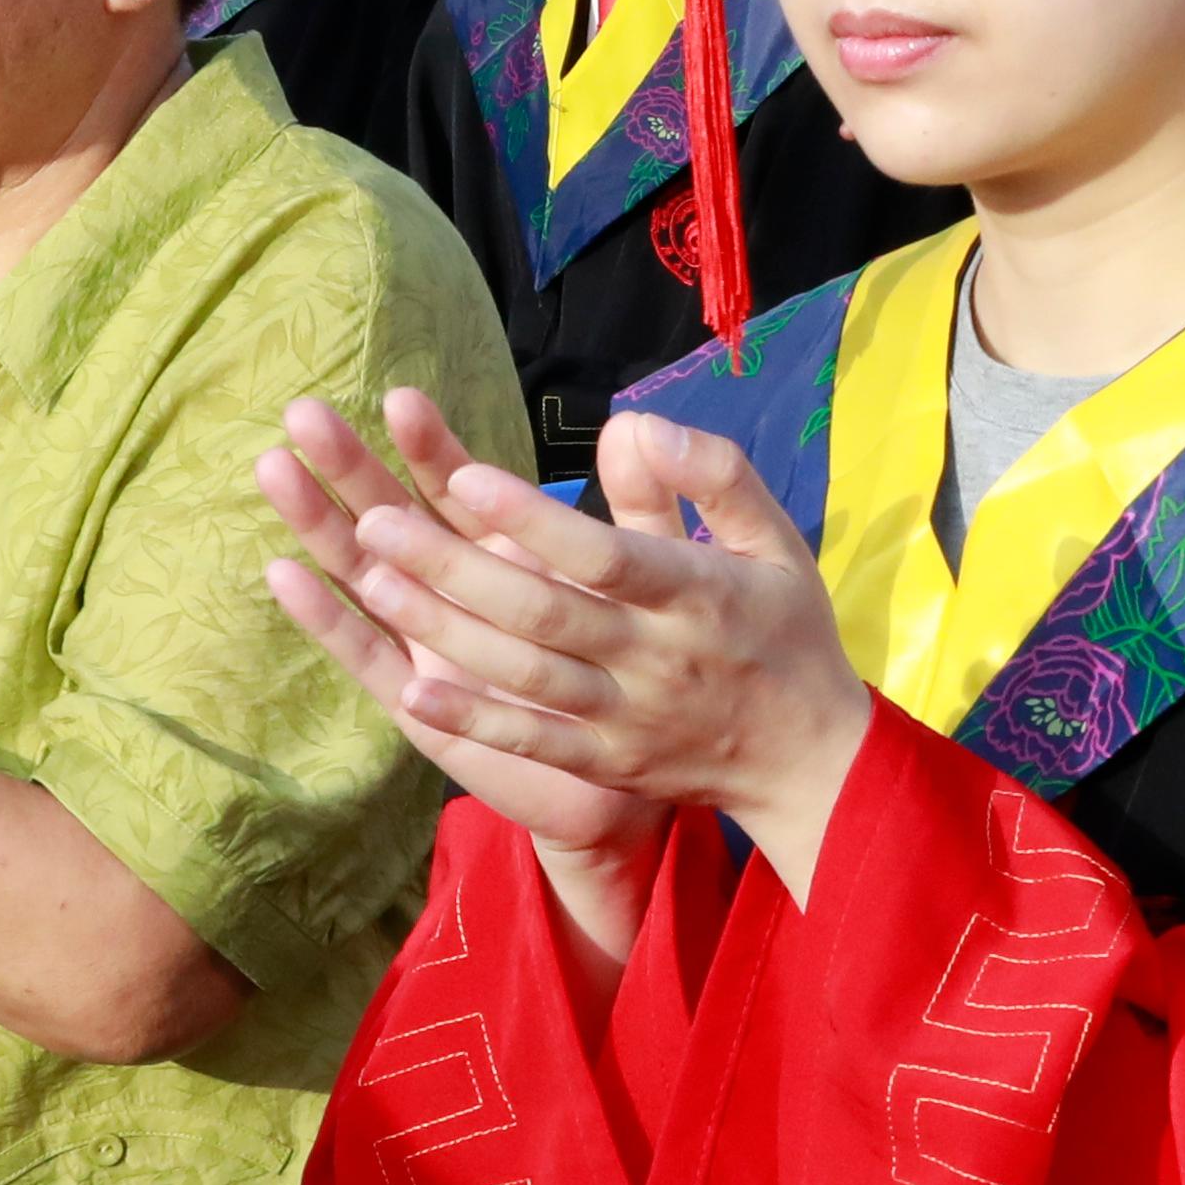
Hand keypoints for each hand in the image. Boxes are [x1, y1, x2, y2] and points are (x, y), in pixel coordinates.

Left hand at [255, 390, 871, 887]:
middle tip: (374, 522)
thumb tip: (632, 422)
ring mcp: (627, 718)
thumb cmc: (786, 631)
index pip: (605, 554)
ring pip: (524, 675)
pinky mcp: (607, 762)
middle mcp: (657, 658)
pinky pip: (532, 741)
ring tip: (375, 582)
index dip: (531, 519)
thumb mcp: (775, 540)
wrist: (810, 761)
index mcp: (698, 593)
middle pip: (544, 613)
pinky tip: (412, 688)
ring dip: (445, 631)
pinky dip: (473, 718)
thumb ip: (711, 475)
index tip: (462, 473)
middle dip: (453, 569)